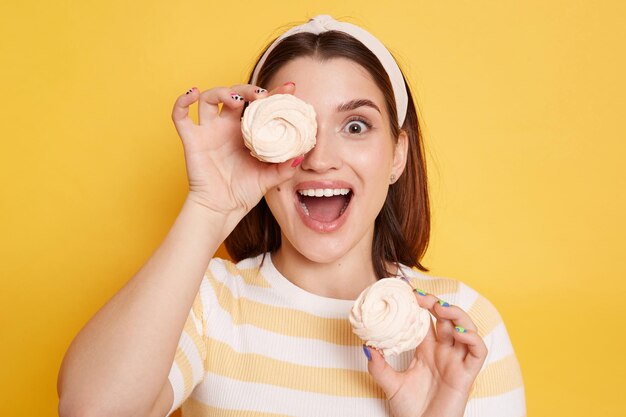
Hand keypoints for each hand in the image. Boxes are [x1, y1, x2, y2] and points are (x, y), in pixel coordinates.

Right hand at [171, 83, 299, 216]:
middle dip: (248, 89)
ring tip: (236, 99)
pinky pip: (180, 117)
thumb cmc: (243, 193)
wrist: (222, 209)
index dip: (275, 94)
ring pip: (209, 98)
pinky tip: (192, 93)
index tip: (290, 88)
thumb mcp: (269, 179)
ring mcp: (208, 131)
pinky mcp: (192, 140)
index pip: (260, 105)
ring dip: (221, 91)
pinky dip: (182, 101)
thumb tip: (301, 155)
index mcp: (247, 131)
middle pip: (234, 94)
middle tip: (261, 96)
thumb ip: (284, 167)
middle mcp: (227, 126)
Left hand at [366, 292, 486, 416]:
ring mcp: (457, 362)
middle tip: (420, 297)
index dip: (421, 303)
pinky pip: (478, 352)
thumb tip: (366, 346)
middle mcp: (444, 352)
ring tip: (440, 308)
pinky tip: (459, 333)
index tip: (407, 290)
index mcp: (427, 350)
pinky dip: (472, 338)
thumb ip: (378, 366)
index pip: (427, 319)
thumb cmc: (409, 410)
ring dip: (457, 315)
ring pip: (467, 329)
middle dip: (437, 303)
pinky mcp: (467, 375)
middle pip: (447, 319)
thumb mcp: (389, 384)